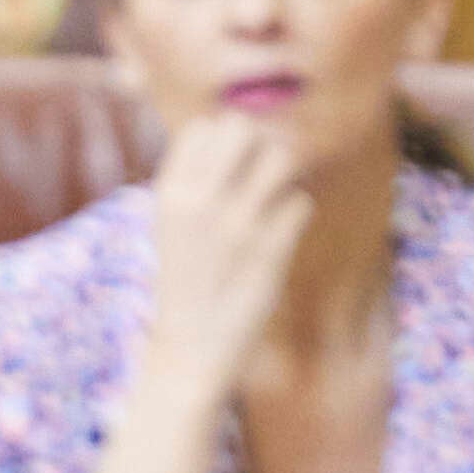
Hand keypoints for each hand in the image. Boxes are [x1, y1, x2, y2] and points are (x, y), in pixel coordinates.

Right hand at [136, 117, 313, 402]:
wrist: (191, 346)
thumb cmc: (186, 278)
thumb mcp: (171, 222)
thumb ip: (197, 178)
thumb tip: (242, 130)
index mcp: (171, 192)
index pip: (206, 126)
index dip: (225, 141)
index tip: (230, 168)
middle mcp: (201, 201)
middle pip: (246, 128)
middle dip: (260, 145)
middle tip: (261, 175)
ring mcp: (238, 223)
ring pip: (282, 157)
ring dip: (286, 174)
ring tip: (276, 198)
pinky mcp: (272, 248)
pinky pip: (301, 202)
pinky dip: (296, 213)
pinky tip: (281, 232)